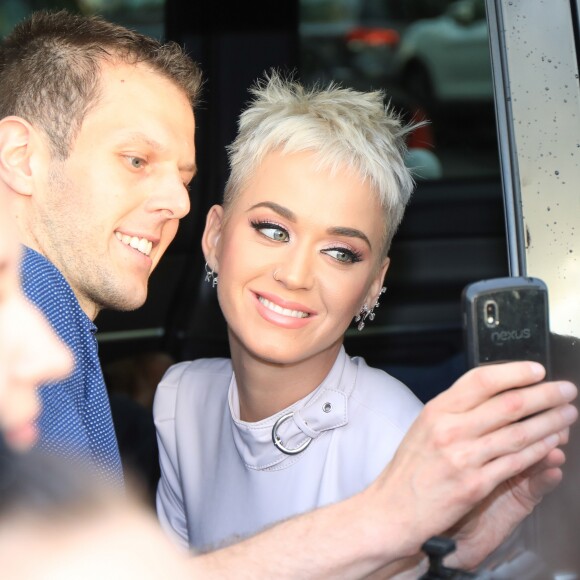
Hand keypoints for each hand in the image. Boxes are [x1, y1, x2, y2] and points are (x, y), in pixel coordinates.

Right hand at [362, 361, 576, 563]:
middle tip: (566, 390)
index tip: (537, 370)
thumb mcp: (425, 427)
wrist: (393, 508)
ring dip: (550, 422)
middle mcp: (449, 429)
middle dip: (544, 395)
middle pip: (508, 404)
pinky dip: (539, 451)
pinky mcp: (474, 485)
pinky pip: (516, 463)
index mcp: (437, 410)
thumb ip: (455, 411)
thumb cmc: (411, 467)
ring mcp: (463, 457)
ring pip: (518, 434)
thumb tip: (494, 394)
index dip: (514, 373)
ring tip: (568, 414)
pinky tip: (553, 444)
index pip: (480, 380)